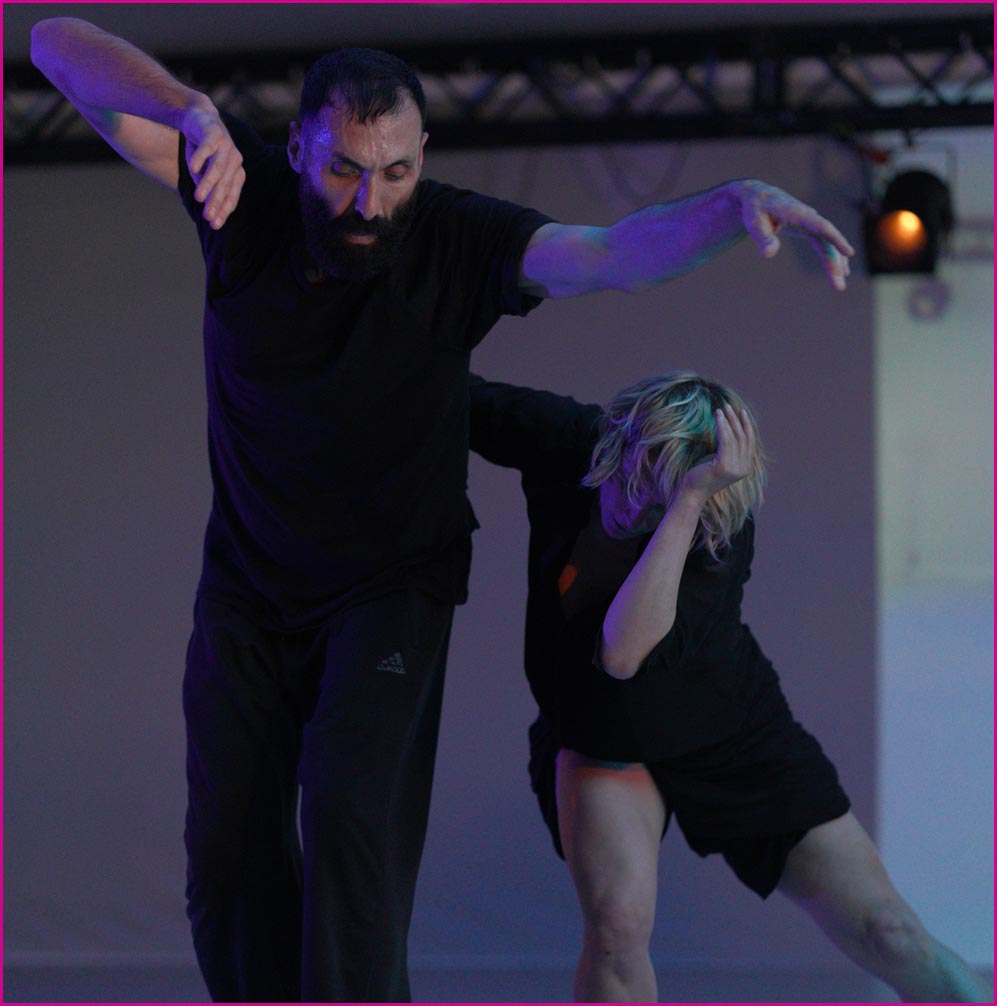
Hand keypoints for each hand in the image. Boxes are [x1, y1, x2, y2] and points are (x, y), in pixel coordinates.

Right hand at [181, 101, 244, 228]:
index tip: (214, 224)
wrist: (198, 118)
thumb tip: (211, 217)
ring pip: (218, 168)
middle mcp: (235, 160)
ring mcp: (226, 146)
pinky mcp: (215, 132)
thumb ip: (208, 191)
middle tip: (207, 216)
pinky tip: (193, 169)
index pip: (231, 195)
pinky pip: (208, 148)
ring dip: (208, 184)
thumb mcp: (204, 174)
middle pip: (225, 185)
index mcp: (236, 173)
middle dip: (216, 202)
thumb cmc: (203, 151)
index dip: (223, 210)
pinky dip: (201, 158)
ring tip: (199, 197)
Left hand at [678, 403, 754, 504]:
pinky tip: (717, 417)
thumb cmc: (703, 474)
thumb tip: (731, 428)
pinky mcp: (724, 466)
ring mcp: (735, 468)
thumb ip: (729, 449)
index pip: (750, 442)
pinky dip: (722, 426)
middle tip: (728, 406)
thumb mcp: (720, 459)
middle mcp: (743, 469)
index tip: (741, 411)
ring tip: (720, 409)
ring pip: (734, 438)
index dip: (747, 425)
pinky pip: (725, 441)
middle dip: (736, 420)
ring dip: (728, 420)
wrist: (692, 492)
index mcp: (746, 468)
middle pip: (743, 438)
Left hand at [735, 180, 853, 291]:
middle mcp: (809, 217)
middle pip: (827, 241)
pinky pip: (824, 244)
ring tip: (840, 284)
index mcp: (798, 213)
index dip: (835, 239)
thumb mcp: (754, 223)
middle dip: (834, 263)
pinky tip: (839, 269)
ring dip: (835, 263)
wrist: (758, 197)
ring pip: (827, 244)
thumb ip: (763, 238)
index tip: (849, 252)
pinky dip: (830, 256)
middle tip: (839, 285)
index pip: (821, 226)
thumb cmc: (755, 210)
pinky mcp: (809, 229)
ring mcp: (811, 223)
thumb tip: (770, 253)